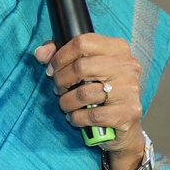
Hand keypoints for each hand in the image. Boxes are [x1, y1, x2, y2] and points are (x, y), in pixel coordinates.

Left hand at [33, 33, 145, 162]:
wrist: (125, 128)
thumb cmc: (103, 93)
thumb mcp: (85, 69)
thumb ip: (61, 56)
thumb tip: (40, 53)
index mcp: (118, 49)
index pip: (82, 42)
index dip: (60, 56)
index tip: (52, 69)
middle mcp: (128, 66)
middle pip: (81, 67)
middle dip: (61, 80)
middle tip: (58, 89)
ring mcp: (130, 89)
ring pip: (84, 93)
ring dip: (67, 102)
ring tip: (66, 105)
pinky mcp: (128, 112)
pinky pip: (92, 114)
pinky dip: (77, 118)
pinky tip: (75, 118)